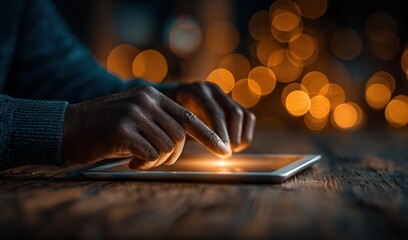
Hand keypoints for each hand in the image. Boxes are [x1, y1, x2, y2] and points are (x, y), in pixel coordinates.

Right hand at [61, 85, 231, 168]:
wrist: (67, 128)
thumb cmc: (104, 128)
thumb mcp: (135, 116)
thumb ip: (160, 121)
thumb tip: (185, 140)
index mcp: (153, 95)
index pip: (189, 117)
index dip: (210, 136)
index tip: (224, 151)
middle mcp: (146, 100)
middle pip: (181, 136)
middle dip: (174, 154)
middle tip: (155, 159)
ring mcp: (134, 113)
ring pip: (168, 147)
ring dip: (158, 160)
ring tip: (139, 158)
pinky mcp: (122, 130)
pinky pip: (151, 154)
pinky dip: (146, 163)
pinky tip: (131, 161)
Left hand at [161, 82, 255, 151]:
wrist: (168, 99)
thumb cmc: (165, 115)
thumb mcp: (167, 120)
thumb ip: (177, 131)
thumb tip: (183, 151)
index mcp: (196, 92)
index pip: (214, 113)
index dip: (221, 134)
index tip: (223, 153)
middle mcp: (212, 90)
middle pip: (233, 113)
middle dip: (232, 137)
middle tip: (226, 154)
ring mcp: (222, 94)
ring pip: (243, 115)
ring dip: (240, 136)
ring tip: (229, 150)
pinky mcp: (230, 102)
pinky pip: (248, 117)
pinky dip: (245, 133)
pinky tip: (234, 145)